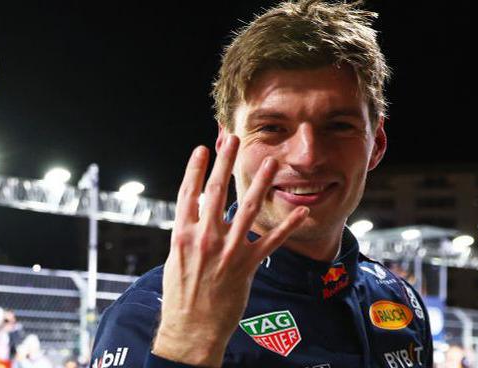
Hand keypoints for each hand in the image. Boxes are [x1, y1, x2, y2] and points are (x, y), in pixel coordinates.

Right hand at [152, 135, 308, 366]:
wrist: (191, 327)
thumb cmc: (182, 294)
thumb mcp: (176, 259)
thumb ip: (189, 234)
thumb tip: (197, 214)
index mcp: (182, 234)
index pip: (188, 193)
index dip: (196, 169)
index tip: (204, 148)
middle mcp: (204, 238)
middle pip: (215, 192)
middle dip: (226, 163)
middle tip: (235, 140)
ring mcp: (227, 251)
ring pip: (247, 209)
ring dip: (261, 183)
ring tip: (272, 163)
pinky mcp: (247, 265)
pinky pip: (271, 240)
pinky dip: (288, 225)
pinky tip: (302, 210)